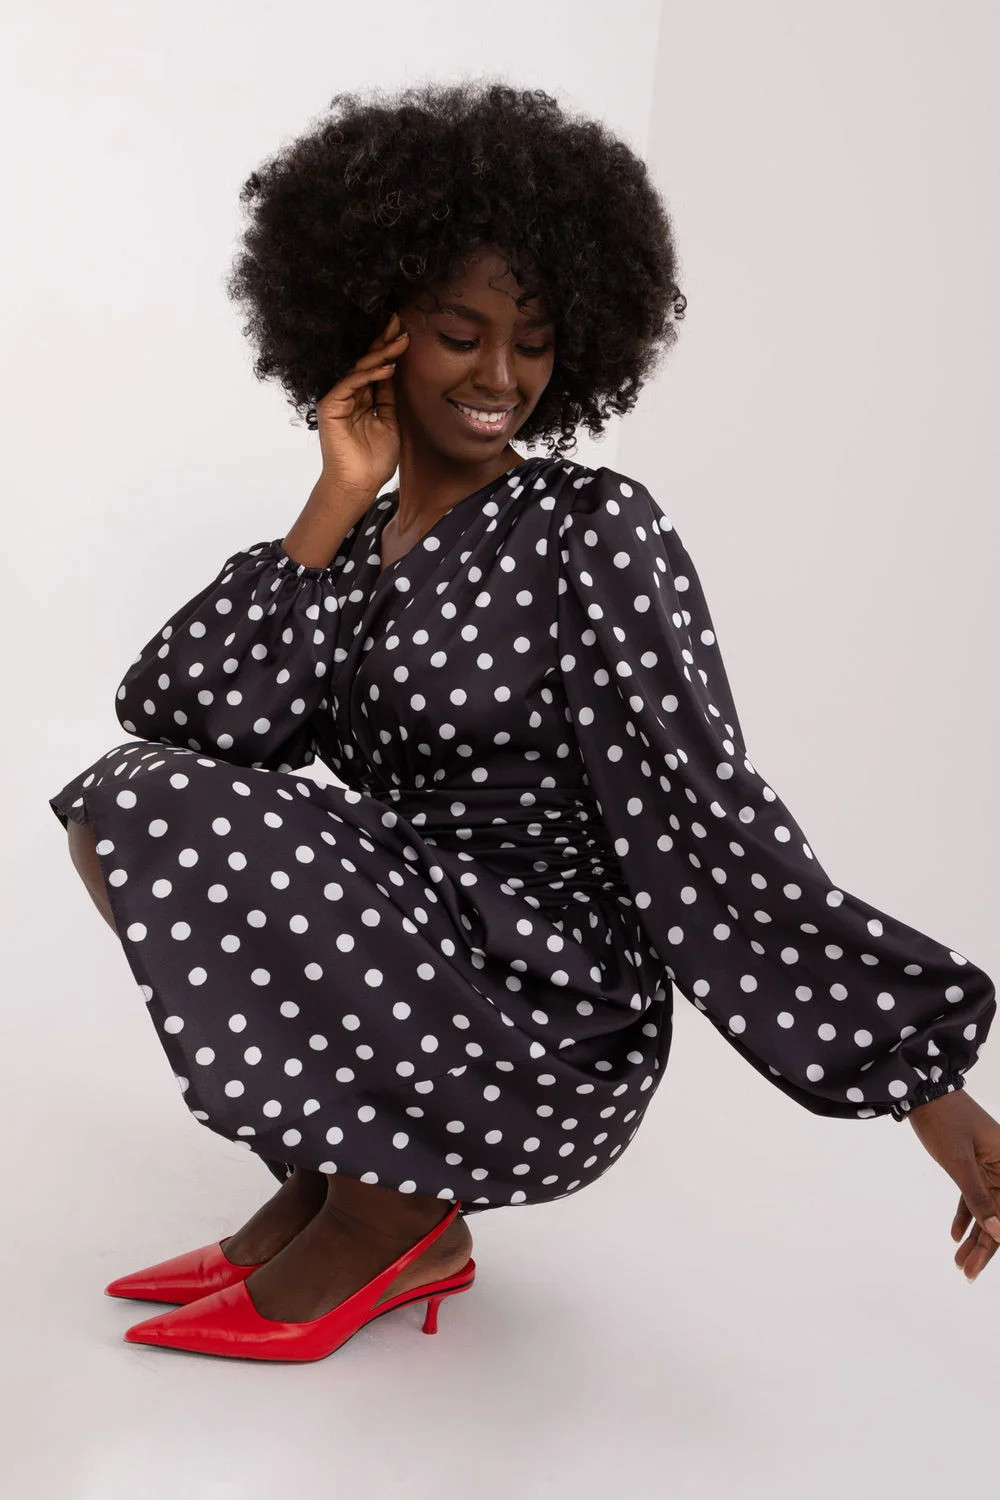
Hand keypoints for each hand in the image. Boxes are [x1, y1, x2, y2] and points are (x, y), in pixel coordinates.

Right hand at [314, 312, 409, 500]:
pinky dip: (370, 375)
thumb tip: (394, 369)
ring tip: (400, 340)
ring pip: (359, 369)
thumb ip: (388, 397)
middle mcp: (348, 394)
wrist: (359, 484)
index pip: (375, 367)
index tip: (405, 332)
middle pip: (366, 362)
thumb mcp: (389, 421)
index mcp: (361, 397)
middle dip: (383, 341)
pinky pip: (352, 383)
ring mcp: (337, 398)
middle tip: (399, 322)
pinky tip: (388, 367)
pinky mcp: (330, 405)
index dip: (388, 350)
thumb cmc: (374, 460)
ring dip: (381, 353)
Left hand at [906, 1087, 999, 1281]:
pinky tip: (955, 1236)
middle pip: (999, 1216)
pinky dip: (965, 1216)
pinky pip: (972, 1196)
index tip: (980, 1267)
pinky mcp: (972, 1165)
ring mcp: (989, 1167)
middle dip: (984, 1247)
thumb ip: (978, 1198)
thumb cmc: (944, 1121)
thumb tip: (998, 1233)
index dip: (997, 1242)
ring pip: (985, 1209)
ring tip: (961, 1264)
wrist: (922, 1091)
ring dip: (974, 1237)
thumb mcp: (959, 1162)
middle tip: (967, 1274)